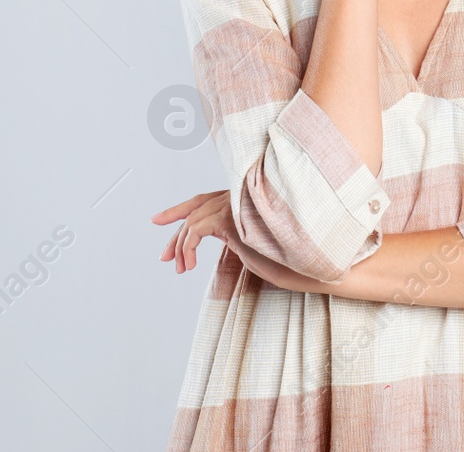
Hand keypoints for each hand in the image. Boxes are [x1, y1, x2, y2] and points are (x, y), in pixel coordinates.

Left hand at [151, 189, 332, 291]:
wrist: (303, 263)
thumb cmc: (286, 256)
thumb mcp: (252, 242)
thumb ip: (234, 230)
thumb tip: (215, 235)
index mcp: (243, 199)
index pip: (205, 198)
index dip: (181, 208)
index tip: (159, 219)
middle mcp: (237, 196)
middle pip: (195, 207)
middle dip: (176, 233)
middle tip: (164, 256)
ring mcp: (234, 204)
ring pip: (193, 221)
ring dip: (181, 247)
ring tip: (181, 269)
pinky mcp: (230, 217)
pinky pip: (196, 230)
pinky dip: (187, 247)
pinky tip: (190, 265)